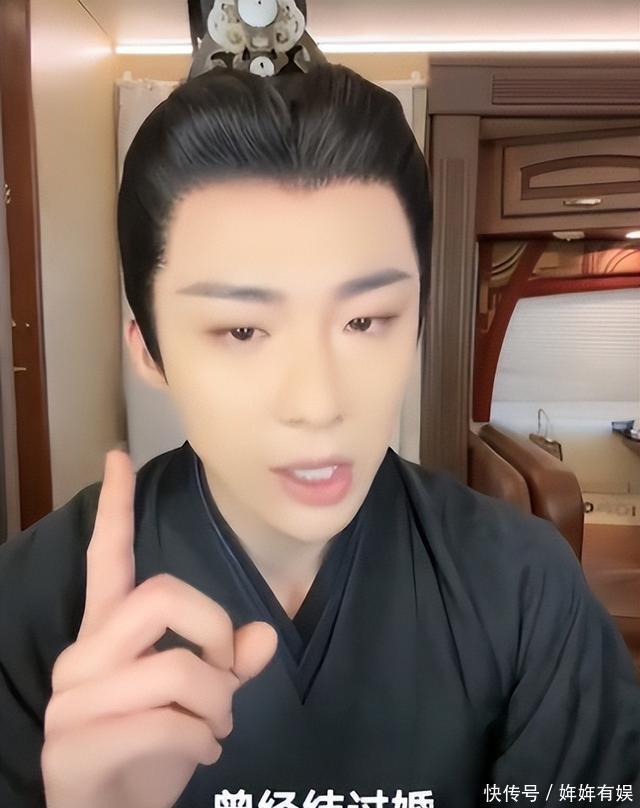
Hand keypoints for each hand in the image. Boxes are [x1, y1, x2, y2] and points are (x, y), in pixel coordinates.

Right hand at [41, 449, 277, 807]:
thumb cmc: (153, 753)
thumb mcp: (199, 703)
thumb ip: (228, 665)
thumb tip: (261, 636)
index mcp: (108, 634)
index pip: (107, 558)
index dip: (116, 508)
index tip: (118, 455)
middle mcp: (82, 656)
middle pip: (162, 596)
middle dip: (213, 631)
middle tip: (225, 675)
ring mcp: (71, 701)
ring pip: (174, 668)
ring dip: (216, 704)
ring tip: (214, 728)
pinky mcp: (73, 747)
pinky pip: (165, 723)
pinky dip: (202, 740)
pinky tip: (202, 754)